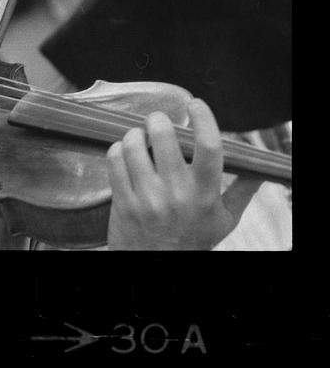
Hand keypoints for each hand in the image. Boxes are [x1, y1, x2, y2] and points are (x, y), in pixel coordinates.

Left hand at [106, 98, 261, 249]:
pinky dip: (117, 149)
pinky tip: (124, 154)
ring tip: (138, 137)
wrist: (157, 267)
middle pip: (165, 137)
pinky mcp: (123, 202)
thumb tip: (258, 170)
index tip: (195, 104)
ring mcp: (147, 198)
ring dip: (134, 134)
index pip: (210, 147)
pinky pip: (115, 160)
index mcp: (206, 194)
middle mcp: (177, 194)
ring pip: (134, 144)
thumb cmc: (192, 241)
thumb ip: (241, 192)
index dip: (203, 119)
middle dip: (158, 120)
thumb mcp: (224, 220)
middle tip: (157, 121)